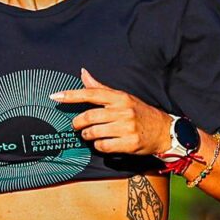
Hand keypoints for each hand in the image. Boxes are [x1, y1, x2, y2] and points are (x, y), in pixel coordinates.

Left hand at [51, 67, 172, 158]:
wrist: (164, 130)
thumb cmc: (140, 113)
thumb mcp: (123, 97)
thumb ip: (100, 88)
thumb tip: (83, 73)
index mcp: (119, 97)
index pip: (91, 93)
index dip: (71, 95)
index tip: (55, 97)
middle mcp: (123, 111)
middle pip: (89, 117)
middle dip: (78, 123)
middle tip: (77, 125)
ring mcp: (126, 127)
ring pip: (93, 133)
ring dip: (87, 135)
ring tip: (90, 134)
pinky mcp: (129, 143)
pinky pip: (103, 146)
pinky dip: (98, 146)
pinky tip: (103, 143)